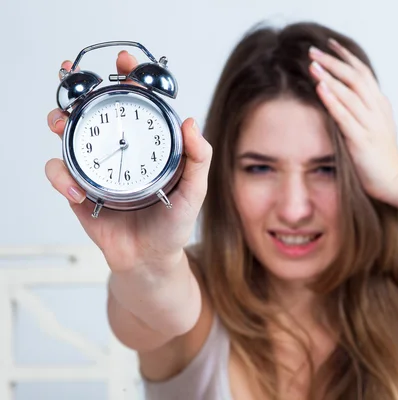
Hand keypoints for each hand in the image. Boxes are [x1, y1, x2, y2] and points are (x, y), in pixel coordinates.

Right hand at [45, 51, 212, 271]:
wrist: (150, 260)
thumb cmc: (173, 224)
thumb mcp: (194, 191)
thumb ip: (199, 159)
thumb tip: (191, 122)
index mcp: (149, 144)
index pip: (138, 104)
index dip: (130, 78)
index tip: (125, 62)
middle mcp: (121, 150)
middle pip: (97, 111)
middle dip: (82, 92)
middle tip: (78, 85)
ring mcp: (97, 168)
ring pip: (70, 135)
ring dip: (61, 124)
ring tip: (61, 125)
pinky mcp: (79, 189)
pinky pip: (60, 173)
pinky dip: (61, 177)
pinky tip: (77, 191)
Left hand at [308, 39, 397, 204]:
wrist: (395, 180)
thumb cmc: (380, 155)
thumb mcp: (375, 125)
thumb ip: (363, 108)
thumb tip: (344, 94)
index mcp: (380, 104)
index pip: (363, 72)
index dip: (346, 57)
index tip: (329, 44)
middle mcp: (377, 110)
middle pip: (356, 77)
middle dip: (333, 62)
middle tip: (313, 50)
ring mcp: (371, 125)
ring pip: (351, 94)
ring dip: (331, 77)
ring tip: (313, 65)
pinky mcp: (363, 141)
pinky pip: (346, 117)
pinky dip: (333, 101)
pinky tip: (321, 89)